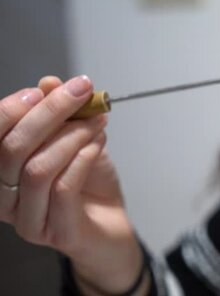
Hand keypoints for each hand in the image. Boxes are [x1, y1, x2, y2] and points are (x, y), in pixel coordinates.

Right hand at [0, 76, 144, 293]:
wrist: (111, 225)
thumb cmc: (88, 184)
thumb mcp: (75, 140)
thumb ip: (61, 116)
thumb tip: (49, 83)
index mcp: (0, 173)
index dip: (12, 109)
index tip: (46, 88)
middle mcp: (4, 198)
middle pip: (13, 149)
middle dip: (49, 113)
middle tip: (81, 92)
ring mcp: (27, 219)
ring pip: (37, 168)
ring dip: (72, 136)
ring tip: (97, 121)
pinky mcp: (55, 232)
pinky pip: (63, 188)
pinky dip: (83, 158)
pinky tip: (98, 143)